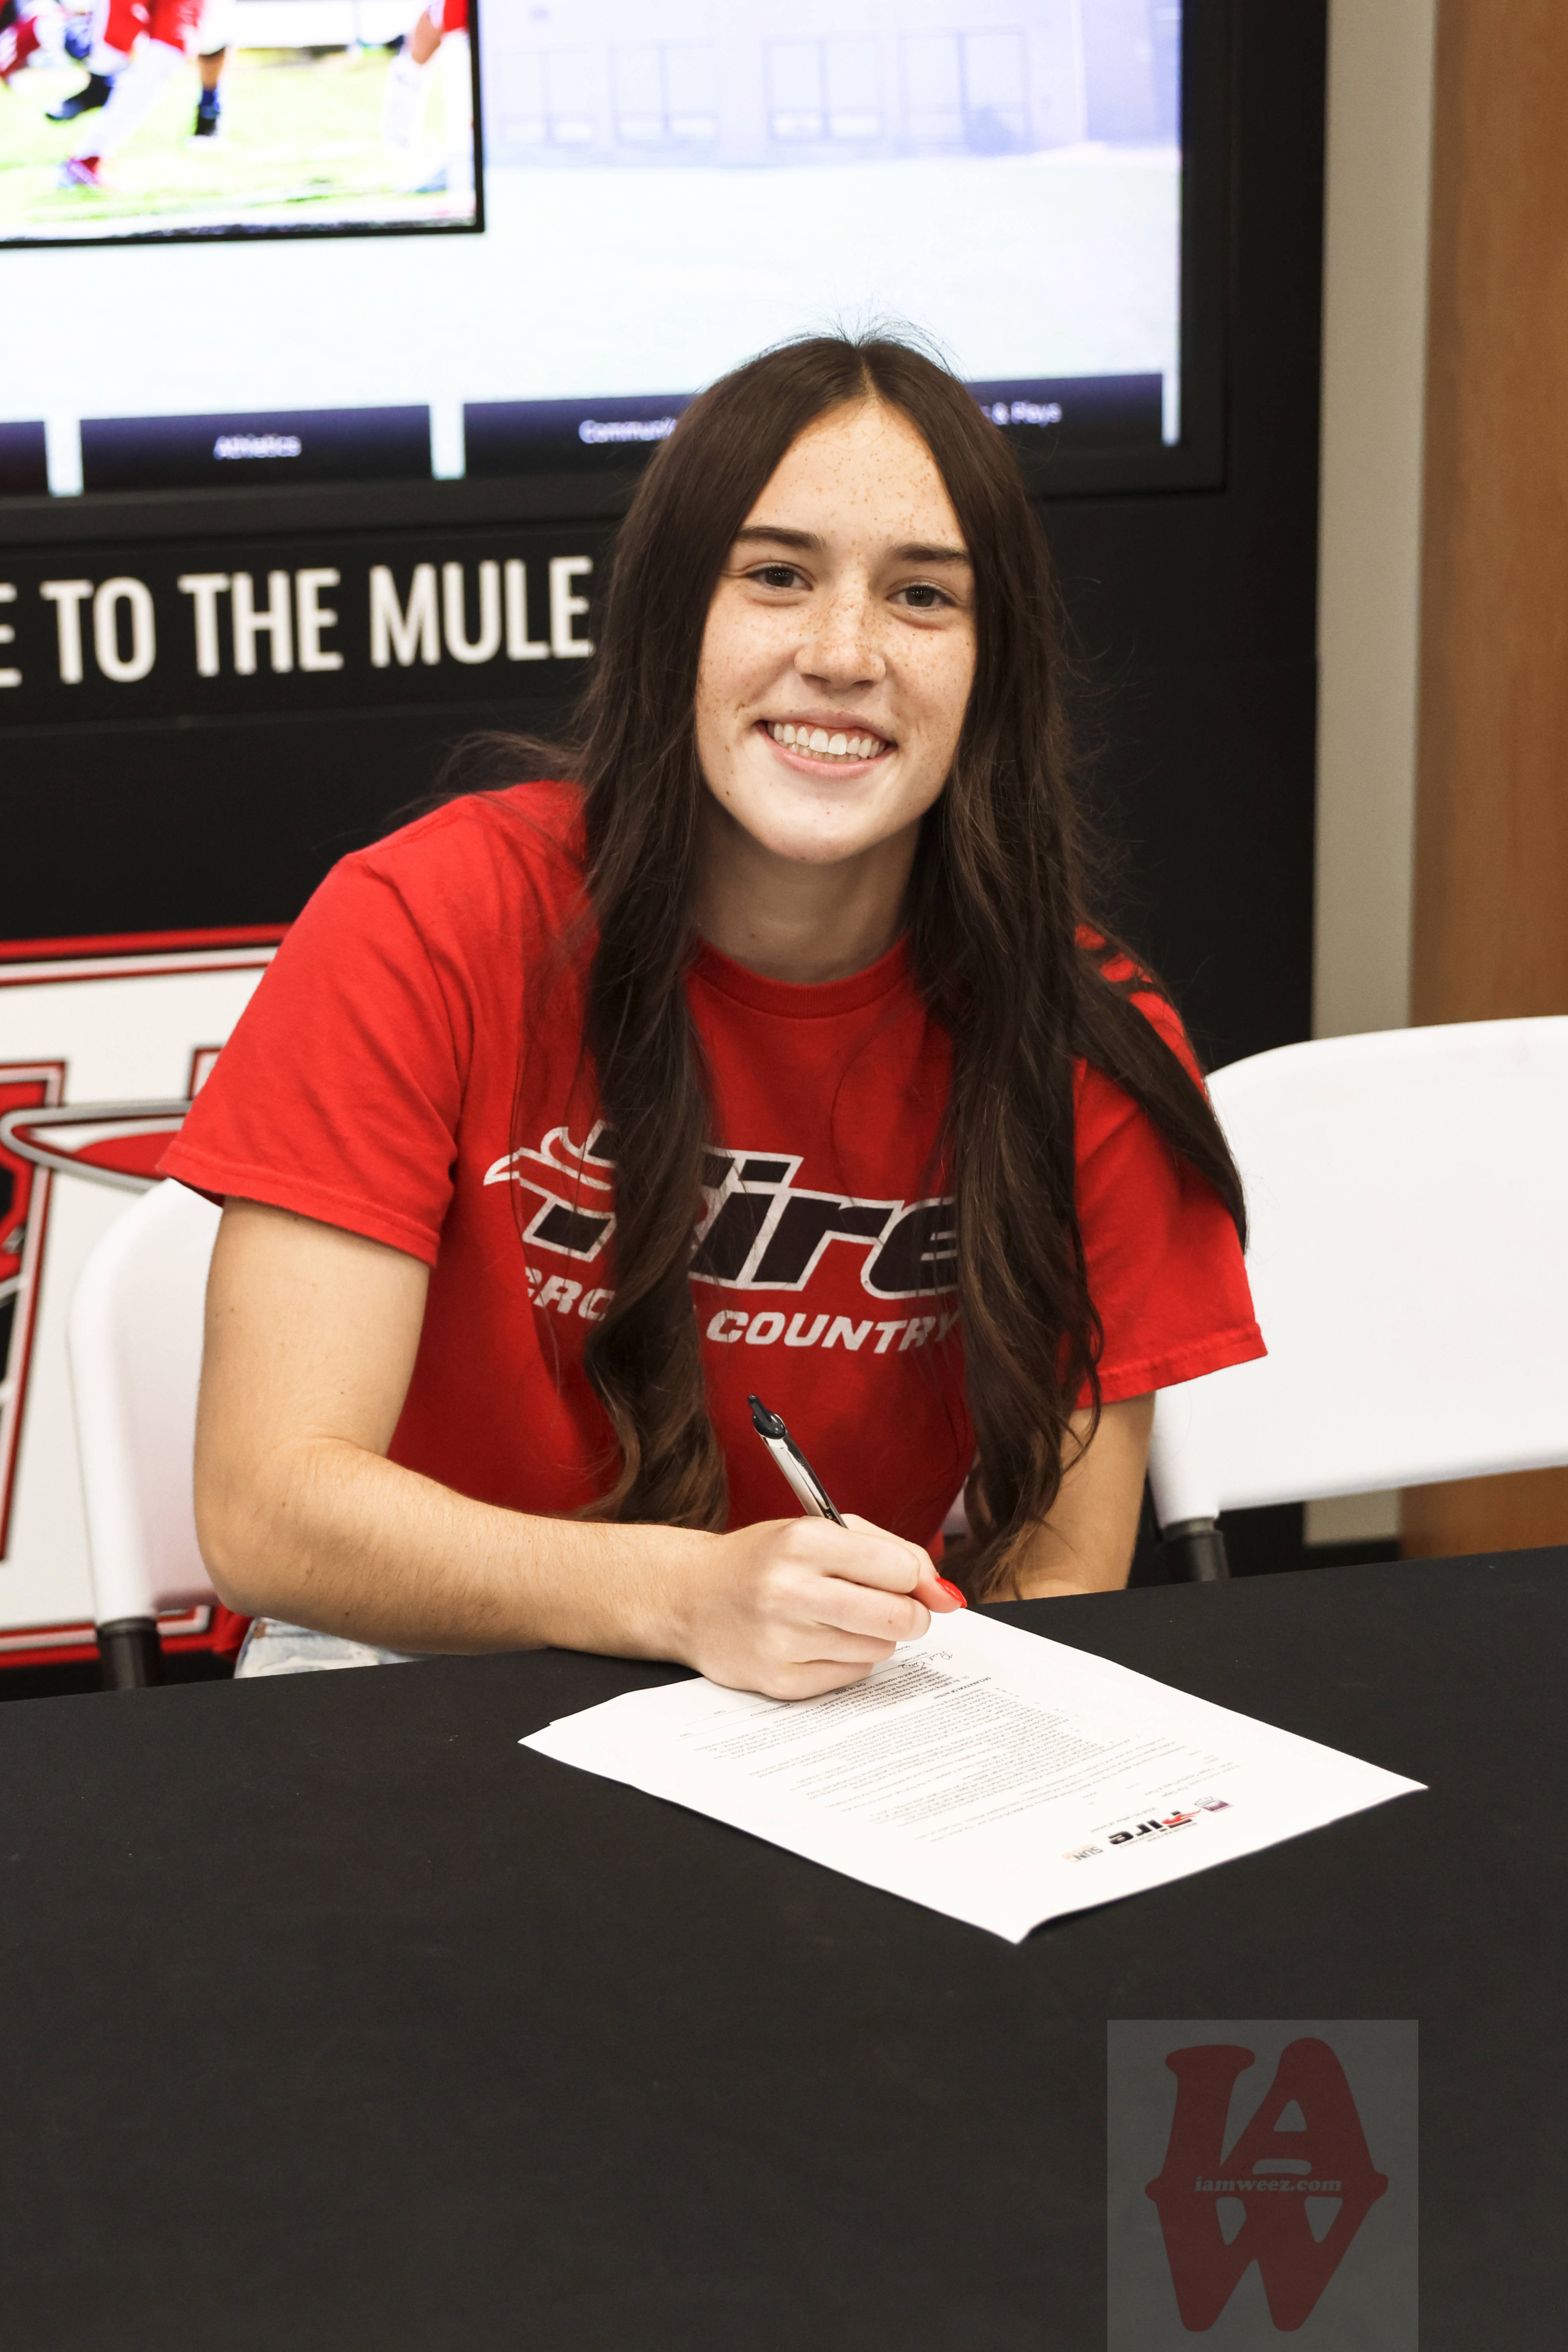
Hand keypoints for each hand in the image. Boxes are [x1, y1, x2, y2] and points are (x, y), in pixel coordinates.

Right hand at [669, 1513, 963, 1700]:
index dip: (913, 1579)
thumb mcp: (822, 1532)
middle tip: (889, 1608)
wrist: (690, 1595)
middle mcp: (790, 1590)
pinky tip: (815, 1641)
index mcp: (804, 1541)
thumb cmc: (766, 1559)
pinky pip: (852, 1676)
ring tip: (836, 1619)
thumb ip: (893, 1553)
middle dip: (909, 1615)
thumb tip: (948, 1597)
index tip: (902, 1581)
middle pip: (898, 1618)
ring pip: (879, 1650)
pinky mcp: (779, 1682)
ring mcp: (782, 1641)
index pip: (901, 1570)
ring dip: (873, 1637)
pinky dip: (847, 1660)